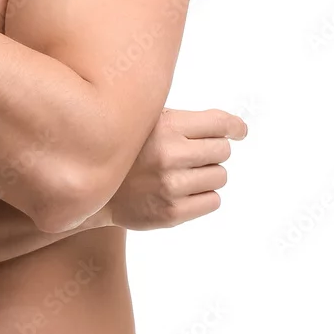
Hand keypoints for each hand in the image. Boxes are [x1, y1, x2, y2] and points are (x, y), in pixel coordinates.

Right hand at [104, 107, 247, 229]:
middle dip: (213, 150)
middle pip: (223, 150)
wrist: (94, 188)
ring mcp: (171, 186)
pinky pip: (213, 200)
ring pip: (220, 176)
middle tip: (193, 153)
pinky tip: (182, 190)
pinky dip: (203, 195)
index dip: (234, 126)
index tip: (239, 130)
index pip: (219, 123)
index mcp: (164, 126)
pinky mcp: (172, 213)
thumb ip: (182, 121)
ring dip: (208, 173)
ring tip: (183, 172)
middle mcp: (169, 155)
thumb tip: (235, 126)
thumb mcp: (145, 122)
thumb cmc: (127, 150)